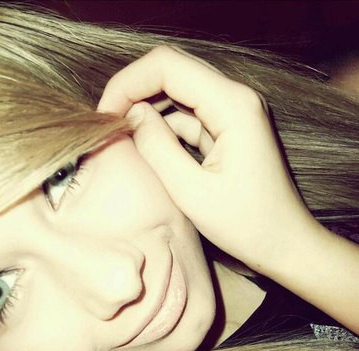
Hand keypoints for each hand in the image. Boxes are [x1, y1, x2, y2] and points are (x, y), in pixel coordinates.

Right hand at [98, 46, 322, 274]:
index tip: (104, 117)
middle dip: (134, 94)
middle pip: (172, 72)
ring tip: (124, 142)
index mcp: (232, 105)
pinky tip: (148, 150)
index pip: (167, 66)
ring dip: (149, 113)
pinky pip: (190, 117)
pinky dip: (166, 129)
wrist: (286, 244)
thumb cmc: (247, 225)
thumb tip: (130, 116)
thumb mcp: (192, 192)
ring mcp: (235, 112)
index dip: (128, 84)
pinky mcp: (231, 129)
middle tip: (109, 127)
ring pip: (179, 94)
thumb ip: (157, 149)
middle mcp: (236, 97)